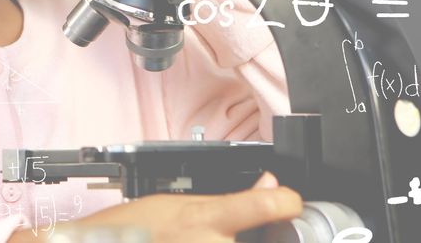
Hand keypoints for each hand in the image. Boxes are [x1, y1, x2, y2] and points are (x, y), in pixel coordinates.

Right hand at [8, 172, 301, 242]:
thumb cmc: (128, 231)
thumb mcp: (178, 202)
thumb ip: (231, 199)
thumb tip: (269, 183)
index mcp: (209, 221)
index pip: (273, 205)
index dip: (288, 203)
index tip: (291, 204)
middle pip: (268, 239)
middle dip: (261, 234)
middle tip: (219, 230)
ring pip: (240, 242)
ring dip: (230, 239)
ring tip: (198, 238)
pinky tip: (197, 242)